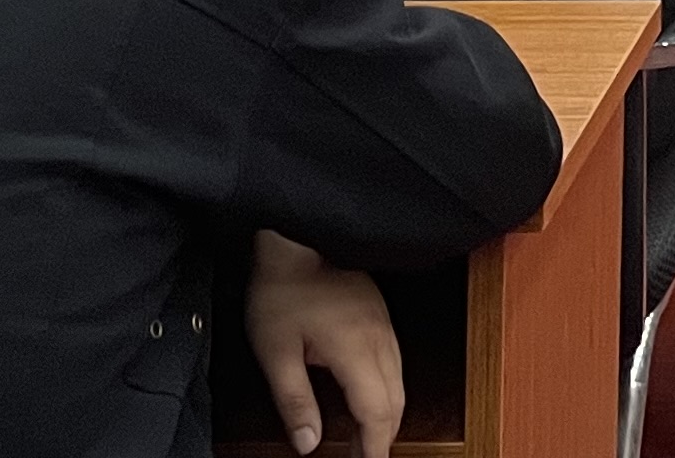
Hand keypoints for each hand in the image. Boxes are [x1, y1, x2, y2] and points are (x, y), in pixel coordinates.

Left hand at [248, 231, 404, 457]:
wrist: (295, 238)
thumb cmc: (282, 288)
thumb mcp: (275, 352)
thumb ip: (294, 401)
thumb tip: (308, 444)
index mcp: (355, 349)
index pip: (376, 413)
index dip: (373, 448)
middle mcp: (378, 338)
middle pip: (396, 401)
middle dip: (384, 436)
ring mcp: (383, 323)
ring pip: (399, 380)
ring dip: (388, 413)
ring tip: (367, 437)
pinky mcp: (379, 314)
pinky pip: (395, 360)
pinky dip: (388, 388)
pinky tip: (370, 395)